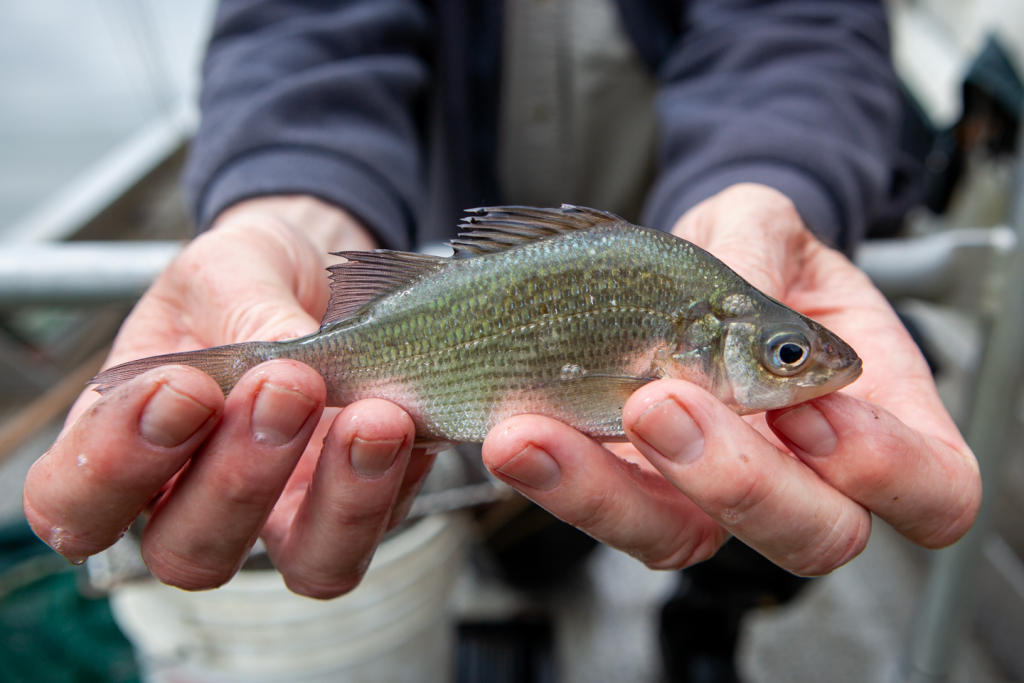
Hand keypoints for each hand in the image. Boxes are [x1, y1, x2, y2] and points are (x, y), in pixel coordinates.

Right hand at [23, 196, 433, 597]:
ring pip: (308, 565)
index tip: (182, 388)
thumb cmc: (245, 281)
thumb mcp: (227, 267)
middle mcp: (195, 504)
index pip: (76, 499)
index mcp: (125, 446)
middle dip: (241, 477)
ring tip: (374, 416)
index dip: (116, 464)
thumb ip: (242, 305)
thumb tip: (293, 351)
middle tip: (289, 385)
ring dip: (343, 499)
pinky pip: (384, 526)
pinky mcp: (360, 508)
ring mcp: (285, 517)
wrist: (320, 282)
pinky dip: (402, 478)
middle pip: (192, 551)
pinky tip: (410, 419)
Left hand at [482, 184, 980, 574]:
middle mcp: (802, 474)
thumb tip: (739, 300)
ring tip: (539, 429)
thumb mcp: (763, 226)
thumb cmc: (750, 250)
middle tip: (661, 400)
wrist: (678, 268)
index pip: (930, 487)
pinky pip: (606, 508)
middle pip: (811, 535)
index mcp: (874, 414)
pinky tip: (514, 432)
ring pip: (684, 538)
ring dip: (610, 492)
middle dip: (736, 480)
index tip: (811, 410)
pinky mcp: (637, 490)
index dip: (887, 471)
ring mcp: (713, 494)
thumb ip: (761, 250)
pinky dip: (557, 477)